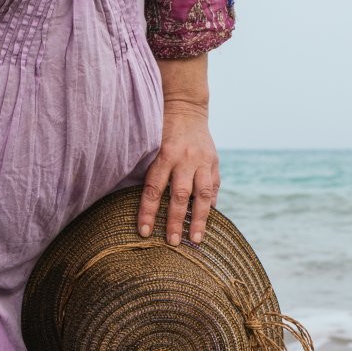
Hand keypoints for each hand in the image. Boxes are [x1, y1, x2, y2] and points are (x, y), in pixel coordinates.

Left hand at [137, 100, 219, 246]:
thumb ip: (147, 169)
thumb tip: (136, 200)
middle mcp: (186, 159)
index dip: (148, 212)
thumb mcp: (151, 144)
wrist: (187, 108)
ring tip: (196, 240)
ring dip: (199, 220)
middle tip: (172, 242)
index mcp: (165, 154)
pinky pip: (214, 190)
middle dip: (175, 221)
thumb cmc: (161, 129)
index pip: (154, 189)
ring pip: (203, 196)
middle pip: (180, 196)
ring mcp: (203, 162)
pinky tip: (207, 223)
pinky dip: (211, 207)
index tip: (144, 232)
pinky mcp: (215, 164)